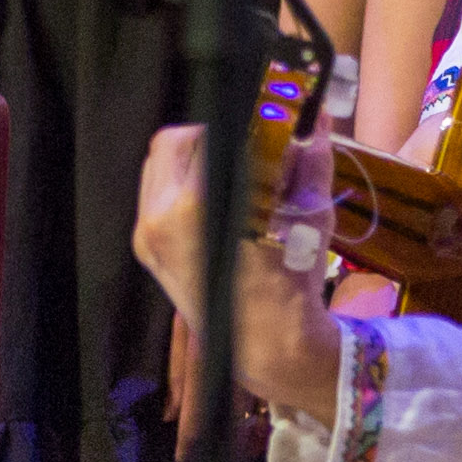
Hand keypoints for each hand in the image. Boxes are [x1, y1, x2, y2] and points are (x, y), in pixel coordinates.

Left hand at [127, 121, 344, 416]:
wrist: (269, 346)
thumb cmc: (292, 282)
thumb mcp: (307, 213)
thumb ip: (309, 158)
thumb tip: (315, 115)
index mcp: (194, 208)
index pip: (205, 135)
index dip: (237, 123)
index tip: (260, 126)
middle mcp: (158, 219)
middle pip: (171, 145)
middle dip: (210, 137)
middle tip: (245, 145)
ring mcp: (146, 236)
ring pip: (159, 167)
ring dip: (194, 160)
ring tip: (232, 173)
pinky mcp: (146, 248)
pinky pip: (156, 196)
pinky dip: (184, 186)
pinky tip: (218, 199)